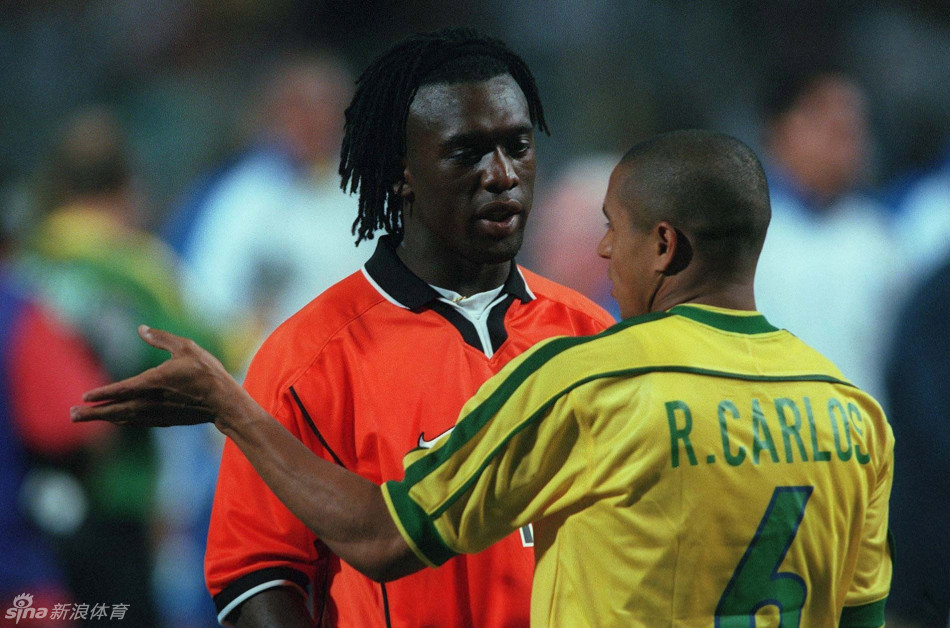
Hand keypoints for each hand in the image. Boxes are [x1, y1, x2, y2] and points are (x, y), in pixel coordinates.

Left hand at [71, 325, 252, 428]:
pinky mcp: (165, 419)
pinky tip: (115, 419)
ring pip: (124, 418)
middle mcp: (152, 401)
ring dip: (103, 418)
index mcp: (155, 382)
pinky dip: (122, 420)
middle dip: (93, 413)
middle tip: (72, 415)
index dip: (103, 393)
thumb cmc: (207, 372)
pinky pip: (137, 421)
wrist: (224, 402)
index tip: (84, 397)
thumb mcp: (187, 347)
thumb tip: (141, 329)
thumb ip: (162, 339)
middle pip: (116, 409)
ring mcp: (158, 413)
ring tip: (85, 418)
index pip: (122, 389)